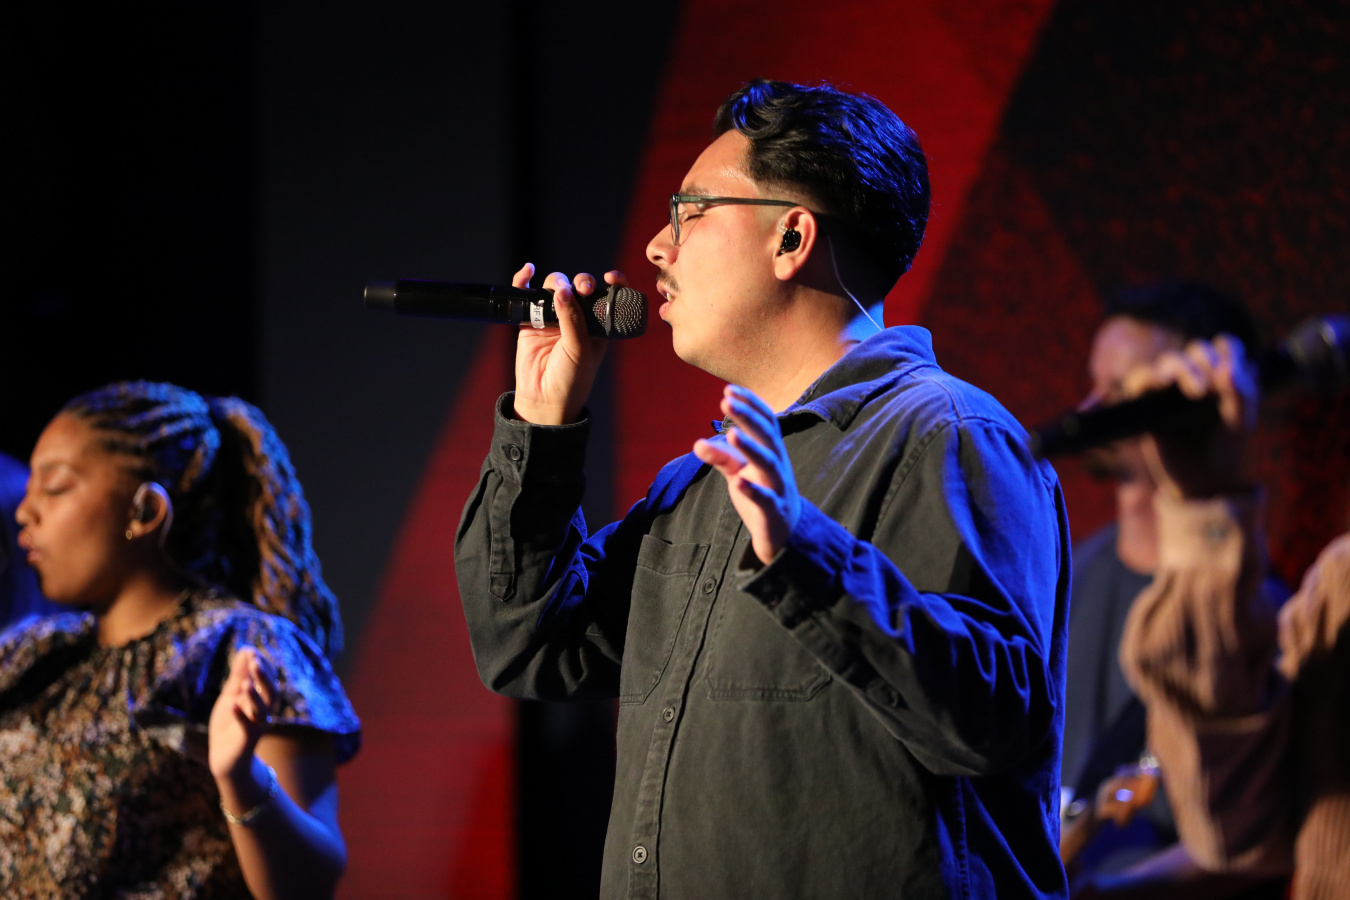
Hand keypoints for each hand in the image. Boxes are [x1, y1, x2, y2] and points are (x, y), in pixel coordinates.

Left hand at [209, 648, 277, 778]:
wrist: (224, 757)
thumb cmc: (230, 723)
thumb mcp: (231, 695)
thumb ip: (239, 674)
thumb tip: (247, 648)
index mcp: (260, 700)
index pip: (266, 680)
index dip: (262, 666)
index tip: (251, 651)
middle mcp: (263, 712)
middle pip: (270, 693)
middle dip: (264, 678)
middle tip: (256, 661)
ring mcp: (257, 726)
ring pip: (262, 711)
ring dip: (255, 696)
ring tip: (245, 683)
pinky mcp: (247, 740)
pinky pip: (248, 728)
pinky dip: (241, 716)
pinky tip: (233, 705)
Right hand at [511, 262, 617, 424]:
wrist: (544, 400)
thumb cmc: (571, 380)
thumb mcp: (580, 350)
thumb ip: (573, 320)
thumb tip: (562, 290)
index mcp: (599, 325)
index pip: (608, 296)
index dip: (612, 283)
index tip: (610, 277)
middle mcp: (578, 318)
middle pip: (580, 287)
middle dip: (582, 281)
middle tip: (583, 288)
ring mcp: (554, 318)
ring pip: (555, 288)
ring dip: (557, 281)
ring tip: (557, 290)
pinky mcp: (531, 321)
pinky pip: (527, 295)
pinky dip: (524, 281)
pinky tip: (527, 271)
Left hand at [693, 385, 800, 563]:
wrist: (784, 530)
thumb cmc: (761, 491)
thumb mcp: (739, 471)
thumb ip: (721, 456)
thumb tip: (697, 443)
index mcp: (771, 449)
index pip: (766, 420)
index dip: (750, 404)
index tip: (729, 389)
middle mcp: (777, 463)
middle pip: (766, 436)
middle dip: (747, 417)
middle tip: (725, 401)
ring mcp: (777, 486)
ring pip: (768, 464)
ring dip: (751, 448)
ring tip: (731, 434)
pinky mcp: (773, 510)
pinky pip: (765, 499)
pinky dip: (752, 490)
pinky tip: (737, 482)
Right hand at [1120, 335, 1257, 498]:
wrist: (1204, 484)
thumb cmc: (1229, 451)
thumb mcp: (1242, 423)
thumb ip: (1242, 394)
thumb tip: (1227, 367)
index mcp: (1227, 377)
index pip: (1226, 347)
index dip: (1227, 350)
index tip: (1229, 368)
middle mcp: (1200, 378)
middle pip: (1196, 351)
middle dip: (1202, 362)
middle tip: (1205, 391)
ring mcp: (1172, 390)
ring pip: (1169, 362)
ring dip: (1179, 368)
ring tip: (1190, 390)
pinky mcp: (1148, 404)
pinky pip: (1140, 381)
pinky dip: (1146, 378)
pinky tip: (1158, 385)